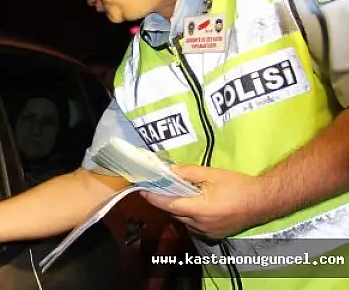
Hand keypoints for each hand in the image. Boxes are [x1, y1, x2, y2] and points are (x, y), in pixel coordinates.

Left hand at [139, 165, 264, 238]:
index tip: (141, 189)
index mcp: (199, 210)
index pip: (168, 204)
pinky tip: (195, 202)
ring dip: (179, 207)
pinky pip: (194, 224)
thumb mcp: (211, 174)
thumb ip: (187, 173)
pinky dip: (190, 213)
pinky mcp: (214, 234)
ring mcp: (207, 231)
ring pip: (184, 219)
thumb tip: (168, 171)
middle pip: (174, 212)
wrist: (263, 201)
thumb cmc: (238, 185)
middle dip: (166, 200)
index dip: (153, 197)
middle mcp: (200, 224)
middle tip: (160, 186)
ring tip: (179, 192)